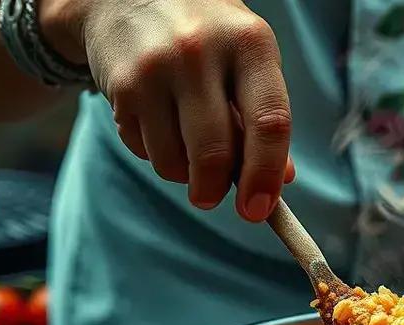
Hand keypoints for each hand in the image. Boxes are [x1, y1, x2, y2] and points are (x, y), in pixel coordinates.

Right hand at [42, 0, 295, 221]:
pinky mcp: (121, 85)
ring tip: (184, 143)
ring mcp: (158, 67)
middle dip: (215, 188)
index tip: (258, 210)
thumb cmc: (204, 34)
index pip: (270, 122)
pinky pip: (143, 150)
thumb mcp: (245, 58)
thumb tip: (281, 179)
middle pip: (216, 153)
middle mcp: (203, 51)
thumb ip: (264, 114)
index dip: (266, 175)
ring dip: (182, 172)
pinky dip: (154, 153)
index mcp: (251, 42)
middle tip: (212, 196)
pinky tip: (156, 121)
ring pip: (174, 161)